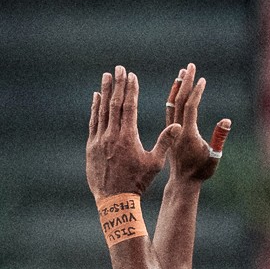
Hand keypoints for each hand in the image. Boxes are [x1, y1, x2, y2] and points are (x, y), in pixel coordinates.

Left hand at [83, 63, 157, 200]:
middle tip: (119, 69)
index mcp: (128, 137)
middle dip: (117, 84)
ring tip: (106, 76)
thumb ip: (165, 142)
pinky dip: (95, 108)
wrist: (115, 199)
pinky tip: (96, 97)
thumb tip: (178, 126)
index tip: (132, 76)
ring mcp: (99, 140)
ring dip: (105, 92)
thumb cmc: (138, 182)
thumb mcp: (154, 163)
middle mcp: (112, 135)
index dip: (131, 90)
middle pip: (114, 104)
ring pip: (102, 110)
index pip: (129, 107)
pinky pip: (93, 122)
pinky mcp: (91, 146)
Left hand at [151, 62, 231, 182]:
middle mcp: (175, 130)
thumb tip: (226, 121)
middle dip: (185, 82)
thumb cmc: (200, 173)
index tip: (202, 79)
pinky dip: (167, 98)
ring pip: (171, 104)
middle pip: (178, 101)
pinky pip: (164, 112)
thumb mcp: (213, 158)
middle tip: (190, 66)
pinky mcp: (167, 133)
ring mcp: (170, 131)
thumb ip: (219, 139)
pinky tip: (168, 91)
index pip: (190, 107)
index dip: (196, 92)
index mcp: (186, 134)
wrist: (181, 184)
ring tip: (181, 73)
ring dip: (176, 87)